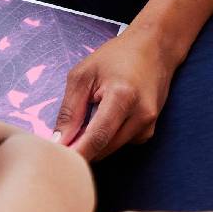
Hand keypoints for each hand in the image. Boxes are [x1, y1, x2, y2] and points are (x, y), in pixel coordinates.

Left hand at [54, 30, 179, 160]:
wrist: (155, 47)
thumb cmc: (117, 56)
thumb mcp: (83, 75)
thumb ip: (70, 110)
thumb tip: (59, 143)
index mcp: (123, 96)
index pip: (97, 138)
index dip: (76, 155)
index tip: (57, 164)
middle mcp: (141, 115)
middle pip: (103, 149)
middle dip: (81, 148)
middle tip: (63, 138)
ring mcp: (149, 124)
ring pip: (111, 150)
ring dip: (94, 143)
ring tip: (87, 118)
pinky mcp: (150, 130)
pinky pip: (121, 144)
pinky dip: (108, 138)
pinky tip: (107, 117)